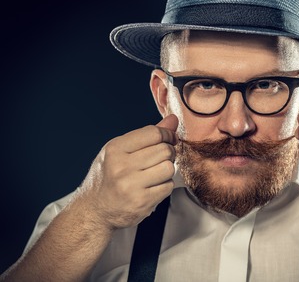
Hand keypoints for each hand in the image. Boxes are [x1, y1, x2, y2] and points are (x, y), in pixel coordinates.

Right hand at [78, 114, 177, 229]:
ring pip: (169, 168)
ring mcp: (131, 185)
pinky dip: (164, 186)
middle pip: (164, 150)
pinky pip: (168, 187)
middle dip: (168, 153)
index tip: (170, 139)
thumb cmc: (109, 176)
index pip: (154, 133)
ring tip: (154, 174)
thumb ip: (148, 135)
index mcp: (115, 148)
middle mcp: (121, 166)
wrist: (94, 210)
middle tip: (160, 159)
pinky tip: (152, 188)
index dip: (167, 134)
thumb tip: (173, 119)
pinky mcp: (141, 202)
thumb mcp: (121, 151)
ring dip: (166, 171)